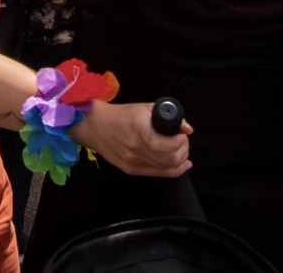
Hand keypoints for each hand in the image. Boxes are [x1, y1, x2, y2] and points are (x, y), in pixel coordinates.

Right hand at [77, 100, 193, 178]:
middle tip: (183, 141)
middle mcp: (135, 147)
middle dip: (182, 150)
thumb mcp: (143, 108)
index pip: (164, 144)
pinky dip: (173, 170)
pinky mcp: (131, 170)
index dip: (179, 142)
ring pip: (166, 169)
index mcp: (139, 128)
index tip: (182, 135)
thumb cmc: (120, 114)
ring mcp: (133, 162)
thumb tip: (187, 129)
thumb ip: (167, 116)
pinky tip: (181, 165)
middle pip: (169, 159)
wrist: (95, 126)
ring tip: (181, 150)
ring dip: (180, 160)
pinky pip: (157, 174)